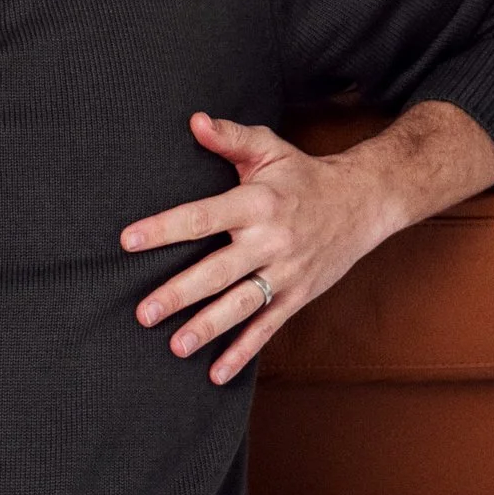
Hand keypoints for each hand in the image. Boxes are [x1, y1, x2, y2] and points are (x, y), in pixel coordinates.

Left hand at [119, 105, 493, 384]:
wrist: (365, 201)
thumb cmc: (302, 175)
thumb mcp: (268, 149)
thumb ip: (229, 137)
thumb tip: (193, 121)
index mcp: (257, 203)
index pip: (203, 217)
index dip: (165, 228)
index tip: (128, 240)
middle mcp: (271, 240)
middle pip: (219, 270)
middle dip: (180, 293)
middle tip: (144, 312)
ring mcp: (286, 271)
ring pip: (242, 304)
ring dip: (208, 328)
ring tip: (175, 346)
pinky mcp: (297, 294)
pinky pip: (267, 327)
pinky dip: (243, 352)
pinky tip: (216, 373)